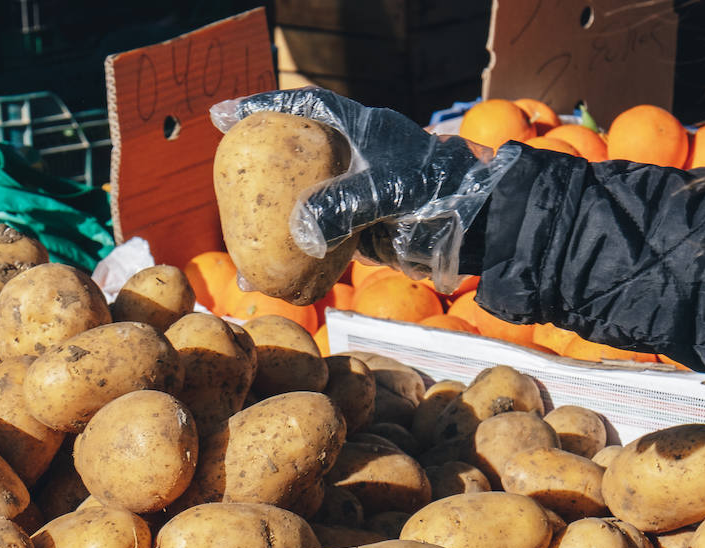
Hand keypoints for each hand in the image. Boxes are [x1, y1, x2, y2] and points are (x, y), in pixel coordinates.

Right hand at [210, 88, 520, 289]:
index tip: (225, 117)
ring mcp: (356, 195)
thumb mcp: (394, 192)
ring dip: (270, 225)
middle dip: (258, 170)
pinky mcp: (361, 229)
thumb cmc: (444, 194)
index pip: (305, 108)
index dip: (263, 108)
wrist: (480, 229)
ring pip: (302, 204)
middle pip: (294, 156)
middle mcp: (354, 159)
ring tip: (239, 246)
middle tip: (224, 181)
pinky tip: (270, 281)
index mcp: (362, 131)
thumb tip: (301, 232)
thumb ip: (347, 205)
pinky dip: (294, 259)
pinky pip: (317, 241)